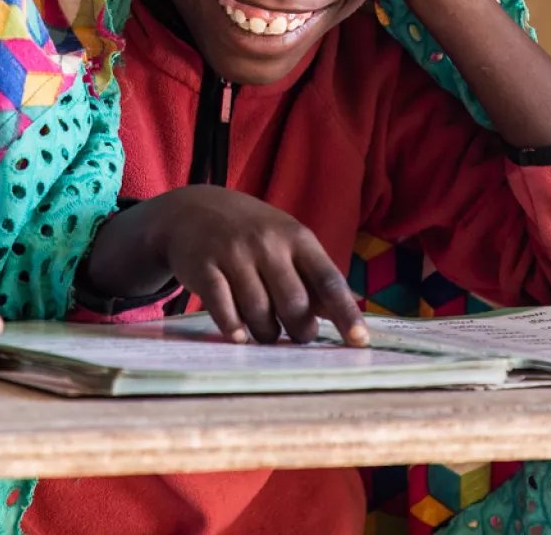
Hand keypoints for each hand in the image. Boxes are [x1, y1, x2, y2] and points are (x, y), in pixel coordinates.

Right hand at [86, 186, 368, 345]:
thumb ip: (312, 276)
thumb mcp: (285, 242)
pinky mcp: (204, 268)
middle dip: (300, 330)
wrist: (191, 210)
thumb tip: (344, 317)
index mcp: (296, 237)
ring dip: (266, 333)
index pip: (328, 279)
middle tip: (298, 335)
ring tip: (267, 332)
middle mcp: (267, 243)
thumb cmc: (250, 233)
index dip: (346, 313)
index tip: (360, 341)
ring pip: (259, 312)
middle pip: (294, 303)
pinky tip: (238, 335)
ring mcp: (233, 254)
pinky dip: (234, 328)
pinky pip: (223, 309)